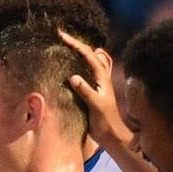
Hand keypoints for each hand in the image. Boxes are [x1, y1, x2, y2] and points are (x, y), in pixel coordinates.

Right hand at [58, 30, 130, 149]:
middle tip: (59, 36)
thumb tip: (73, 77)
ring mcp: (97, 83)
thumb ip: (85, 91)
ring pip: (88, 61)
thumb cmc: (105, 121)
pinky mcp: (93, 91)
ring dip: (77, 52)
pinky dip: (77, 65)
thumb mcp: (96, 106)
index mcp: (102, 77)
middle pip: (88, 53)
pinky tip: (69, 66)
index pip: (87, 54)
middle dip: (75, 43)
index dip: (74, 43)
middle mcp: (100, 77)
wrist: (113, 136)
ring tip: (64, 46)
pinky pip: (85, 72)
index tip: (60, 36)